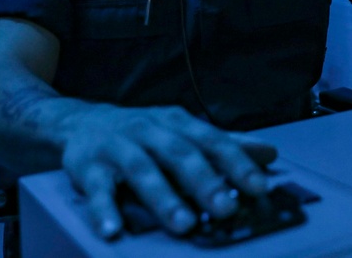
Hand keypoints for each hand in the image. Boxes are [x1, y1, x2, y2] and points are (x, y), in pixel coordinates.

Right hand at [59, 105, 277, 238]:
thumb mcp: (183, 131)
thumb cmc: (144, 132)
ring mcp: (118, 148)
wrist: (81, 121)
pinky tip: (114, 230)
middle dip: (205, 182)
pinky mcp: (88, 167)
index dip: (237, 164)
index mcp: (177, 123)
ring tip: (184, 224)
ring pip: (143, 171)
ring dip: (164, 198)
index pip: (213, 142)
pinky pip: (97, 190)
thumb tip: (270, 153)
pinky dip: (104, 210)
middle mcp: (149, 130)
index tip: (260, 187)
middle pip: (180, 155)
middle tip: (226, 208)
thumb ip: (224, 144)